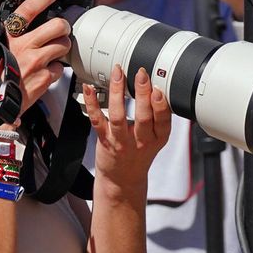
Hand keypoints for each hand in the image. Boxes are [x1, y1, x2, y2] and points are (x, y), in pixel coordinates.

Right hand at [0, 0, 71, 115]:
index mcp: (8, 38)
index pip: (29, 9)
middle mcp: (25, 47)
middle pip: (57, 25)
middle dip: (62, 26)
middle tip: (60, 30)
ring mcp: (37, 63)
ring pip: (63, 45)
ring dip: (62, 47)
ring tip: (55, 51)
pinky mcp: (45, 79)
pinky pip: (60, 69)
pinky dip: (56, 70)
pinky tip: (47, 73)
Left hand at [81, 66, 171, 187]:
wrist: (122, 179)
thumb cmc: (139, 154)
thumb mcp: (157, 138)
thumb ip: (159, 117)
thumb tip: (160, 86)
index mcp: (158, 138)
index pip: (163, 121)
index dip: (161, 105)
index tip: (158, 89)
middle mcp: (140, 140)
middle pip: (143, 116)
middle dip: (142, 94)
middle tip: (141, 74)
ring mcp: (121, 141)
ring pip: (118, 116)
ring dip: (118, 93)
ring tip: (118, 74)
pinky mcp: (104, 140)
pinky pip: (97, 119)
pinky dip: (92, 102)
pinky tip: (90, 88)